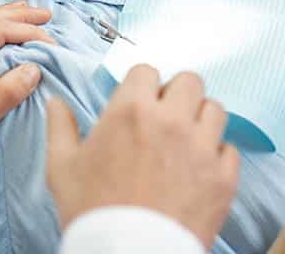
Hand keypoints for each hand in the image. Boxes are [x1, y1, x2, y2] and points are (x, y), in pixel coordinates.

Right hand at [46, 65, 239, 250]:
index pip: (147, 71)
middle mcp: (171, 121)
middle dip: (177, 95)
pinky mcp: (223, 177)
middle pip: (190, 81)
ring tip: (186, 142)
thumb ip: (60, 128)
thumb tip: (55, 103)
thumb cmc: (93, 212)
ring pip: (215, 110)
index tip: (140, 103)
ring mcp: (202, 148)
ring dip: (201, 121)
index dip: (142, 86)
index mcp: (131, 110)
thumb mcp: (62, 168)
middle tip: (167, 118)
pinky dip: (217, 157)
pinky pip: (229, 149)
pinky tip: (199, 171)